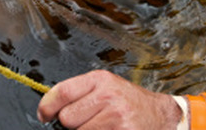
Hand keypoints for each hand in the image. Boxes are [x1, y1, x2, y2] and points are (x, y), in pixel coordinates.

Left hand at [37, 70, 181, 129]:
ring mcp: (116, 117)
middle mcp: (108, 96)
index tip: (44, 115)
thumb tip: (49, 109)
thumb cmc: (130, 102)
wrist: (161, 116)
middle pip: (67, 118)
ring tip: (101, 126)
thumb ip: (80, 94)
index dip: (47, 106)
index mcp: (100, 80)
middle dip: (71, 124)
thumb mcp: (106, 87)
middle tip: (87, 121)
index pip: (63, 92)